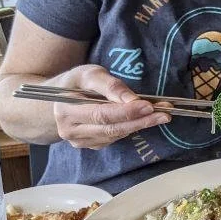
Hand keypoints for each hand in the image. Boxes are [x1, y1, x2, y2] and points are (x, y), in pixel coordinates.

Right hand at [50, 64, 169, 148]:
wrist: (56, 101)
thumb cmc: (75, 83)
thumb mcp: (89, 74)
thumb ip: (110, 85)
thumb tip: (132, 99)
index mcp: (66, 110)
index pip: (101, 114)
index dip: (126, 112)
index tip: (149, 106)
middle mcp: (70, 130)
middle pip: (110, 129)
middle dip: (140, 121)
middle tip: (164, 114)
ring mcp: (79, 141)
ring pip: (114, 135)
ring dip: (140, 125)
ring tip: (161, 115)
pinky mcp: (89, 145)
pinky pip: (113, 138)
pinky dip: (130, 128)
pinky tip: (143, 120)